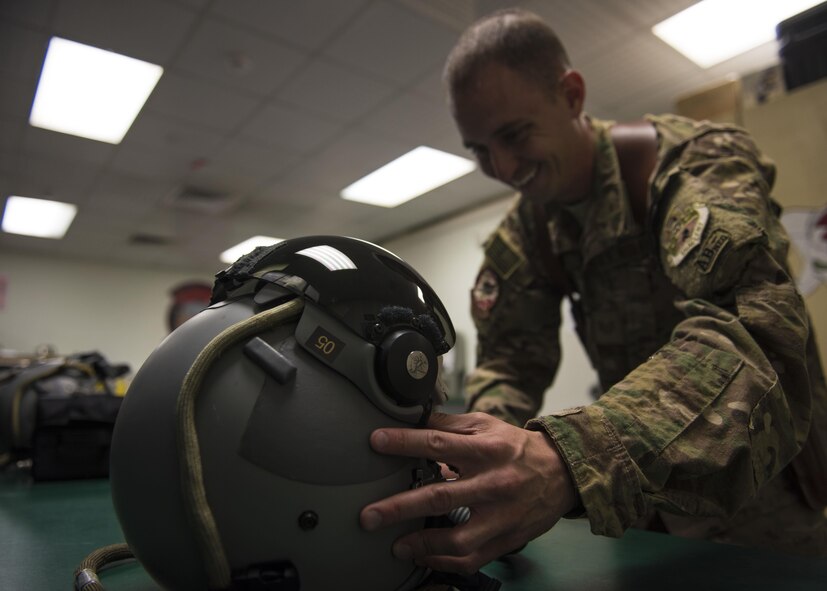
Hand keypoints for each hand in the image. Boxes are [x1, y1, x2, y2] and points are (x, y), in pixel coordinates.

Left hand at [360, 411, 576, 574]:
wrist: (561, 473)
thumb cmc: (516, 447)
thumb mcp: (486, 425)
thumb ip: (449, 425)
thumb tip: (412, 419)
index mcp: (486, 450)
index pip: (439, 444)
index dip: (405, 442)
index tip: (375, 441)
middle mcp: (493, 483)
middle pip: (441, 496)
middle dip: (400, 508)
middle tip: (369, 516)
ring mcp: (501, 516)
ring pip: (458, 538)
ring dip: (422, 545)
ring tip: (396, 546)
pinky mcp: (506, 539)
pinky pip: (471, 558)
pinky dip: (444, 562)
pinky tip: (424, 557)